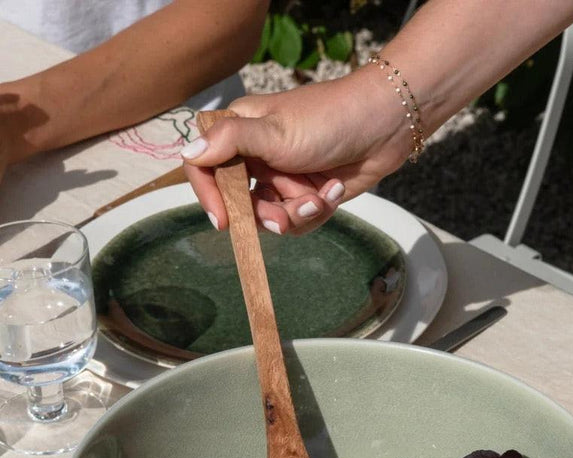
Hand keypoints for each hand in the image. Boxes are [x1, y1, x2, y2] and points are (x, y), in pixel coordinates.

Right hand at [182, 69, 410, 235]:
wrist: (385, 126)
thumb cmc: (329, 119)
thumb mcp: (275, 132)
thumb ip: (230, 143)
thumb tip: (188, 153)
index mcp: (240, 132)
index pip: (204, 166)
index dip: (209, 195)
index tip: (224, 221)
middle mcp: (257, 156)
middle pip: (240, 203)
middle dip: (267, 213)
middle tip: (285, 215)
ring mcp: (283, 176)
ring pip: (272, 216)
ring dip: (298, 213)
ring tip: (320, 197)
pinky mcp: (307, 193)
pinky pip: (298, 220)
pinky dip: (317, 211)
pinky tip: (333, 190)